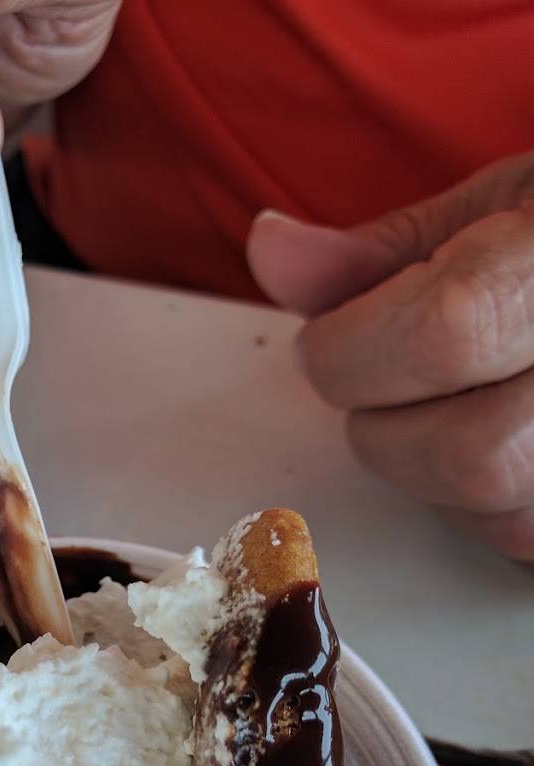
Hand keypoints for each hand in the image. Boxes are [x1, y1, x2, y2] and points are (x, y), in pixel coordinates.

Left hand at [247, 153, 533, 561]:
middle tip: (385, 385)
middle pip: (471, 455)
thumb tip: (273, 255)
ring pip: (506, 519)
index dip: (355, 351)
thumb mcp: (505, 204)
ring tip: (456, 412)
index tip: (330, 344)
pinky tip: (508, 452)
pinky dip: (496, 512)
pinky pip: (531, 545)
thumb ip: (385, 250)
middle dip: (388, 432)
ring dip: (439, 481)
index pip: (447, 329)